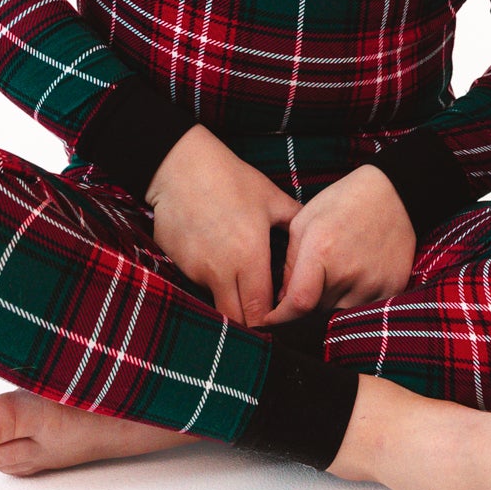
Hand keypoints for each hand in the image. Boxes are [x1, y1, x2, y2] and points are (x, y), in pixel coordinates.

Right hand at [146, 125, 301, 325]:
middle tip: (264, 310)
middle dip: (251, 321)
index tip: (281, 315)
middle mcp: (221, 272)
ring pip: (216, 303)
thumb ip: (295, 224)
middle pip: (236, 319)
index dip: (272, 320)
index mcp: (249, 258)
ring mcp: (195, 271)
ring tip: (244, 283)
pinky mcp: (178, 265)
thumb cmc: (231, 180)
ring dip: (231, 301)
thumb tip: (312, 241)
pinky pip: (198, 284)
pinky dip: (212, 282)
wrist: (180, 168)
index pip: (260, 311)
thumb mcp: (272, 198)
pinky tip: (220, 261)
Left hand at [259, 165, 416, 325]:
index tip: (271, 320)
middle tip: (309, 285)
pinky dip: (355, 303)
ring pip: (341, 315)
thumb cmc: (345, 201)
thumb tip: (283, 298)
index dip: (280, 319)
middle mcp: (348, 271)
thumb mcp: (304, 221)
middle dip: (305, 306)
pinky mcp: (393, 286)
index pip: (297, 304)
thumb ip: (289, 262)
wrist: (395, 192)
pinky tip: (356, 281)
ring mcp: (373, 281)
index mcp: (321, 251)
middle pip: (317, 311)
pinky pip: (366, 310)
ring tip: (335, 278)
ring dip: (331, 305)